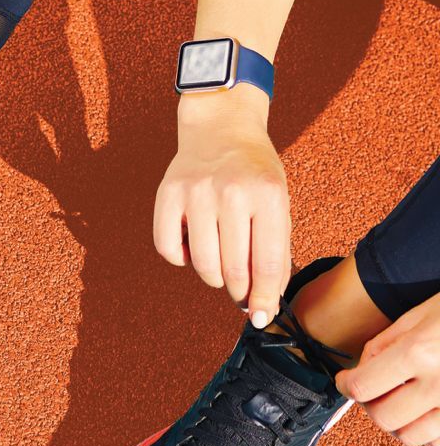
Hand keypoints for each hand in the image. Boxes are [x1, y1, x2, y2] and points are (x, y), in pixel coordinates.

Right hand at [155, 92, 289, 325]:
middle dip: (239, 292)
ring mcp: (195, 193)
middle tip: (241, 293)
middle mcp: (230, 192)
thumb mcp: (277, 203)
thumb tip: (262, 303)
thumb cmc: (254, 173)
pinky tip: (194, 244)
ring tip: (219, 262)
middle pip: (233, 270)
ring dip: (213, 277)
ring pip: (202, 265)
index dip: (266, 298)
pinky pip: (169, 250)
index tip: (263, 317)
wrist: (220, 128)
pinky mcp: (167, 195)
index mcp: (267, 195)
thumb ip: (273, 251)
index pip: (267, 264)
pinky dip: (181, 258)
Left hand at [337, 294, 439, 445]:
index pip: (362, 386)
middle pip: (384, 418)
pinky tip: (434, 409)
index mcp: (420, 352)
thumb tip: (361, 368)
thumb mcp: (423, 313)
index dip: (345, 384)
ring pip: (413, 437)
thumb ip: (387, 343)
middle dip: (373, 405)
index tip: (346, 380)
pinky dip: (432, 432)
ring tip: (407, 400)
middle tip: (377, 390)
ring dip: (402, 421)